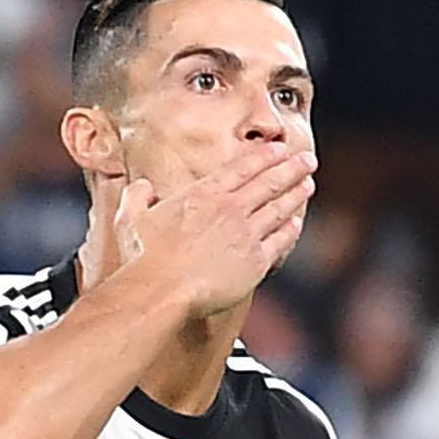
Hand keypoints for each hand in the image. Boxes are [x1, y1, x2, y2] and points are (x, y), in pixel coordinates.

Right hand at [122, 145, 316, 317]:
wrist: (163, 290)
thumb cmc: (144, 257)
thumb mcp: (131, 219)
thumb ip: (137, 196)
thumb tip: (142, 187)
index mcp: (203, 195)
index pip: (242, 168)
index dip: (264, 157)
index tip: (279, 149)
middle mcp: (230, 209)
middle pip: (268, 182)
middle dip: (291, 168)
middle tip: (307, 159)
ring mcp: (246, 234)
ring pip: (279, 208)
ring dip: (296, 194)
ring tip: (308, 184)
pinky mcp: (255, 261)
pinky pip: (279, 241)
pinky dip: (290, 229)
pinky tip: (296, 223)